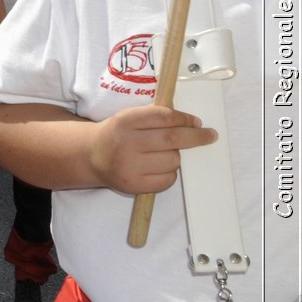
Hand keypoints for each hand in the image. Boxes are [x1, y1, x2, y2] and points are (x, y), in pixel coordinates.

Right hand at [89, 105, 217, 194]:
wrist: (91, 156)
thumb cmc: (118, 134)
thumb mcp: (129, 117)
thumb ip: (155, 116)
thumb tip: (192, 123)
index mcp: (125, 121)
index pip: (164, 117)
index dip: (185, 119)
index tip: (196, 122)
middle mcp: (126, 142)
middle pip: (173, 139)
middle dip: (196, 137)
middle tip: (210, 135)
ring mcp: (129, 165)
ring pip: (172, 160)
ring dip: (176, 157)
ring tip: (164, 154)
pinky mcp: (133, 184)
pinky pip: (167, 179)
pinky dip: (170, 173)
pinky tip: (159, 168)